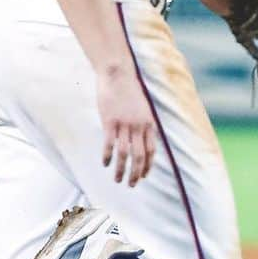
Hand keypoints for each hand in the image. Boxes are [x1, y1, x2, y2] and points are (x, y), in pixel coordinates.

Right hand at [97, 67, 155, 186]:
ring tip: (118, 180)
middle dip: (136, 174)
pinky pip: (110, 144)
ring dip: (121, 170)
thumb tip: (141, 138)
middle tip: (131, 185)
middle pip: (139, 156)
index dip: (147, 166)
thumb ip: (143, 123)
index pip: (151, 151)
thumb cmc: (129, 90)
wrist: (118, 74)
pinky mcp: (110, 121)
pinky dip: (108, 156)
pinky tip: (105, 164)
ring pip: (124, 154)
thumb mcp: (143, 107)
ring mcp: (124, 124)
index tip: (143, 176)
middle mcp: (139, 126)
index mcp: (149, 124)